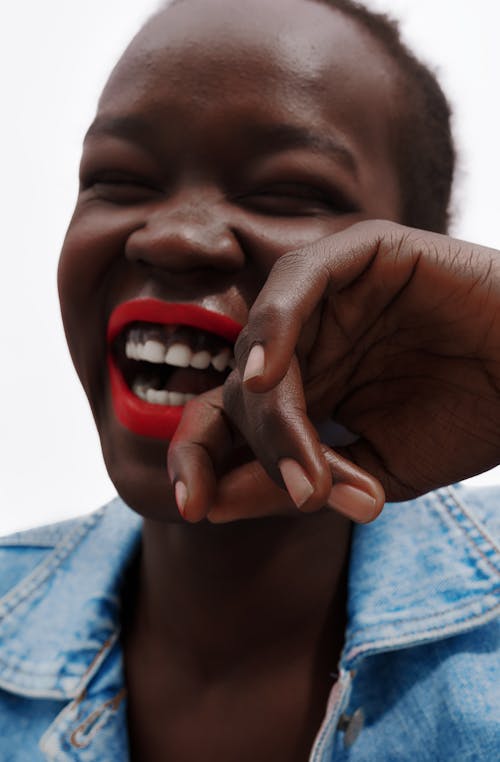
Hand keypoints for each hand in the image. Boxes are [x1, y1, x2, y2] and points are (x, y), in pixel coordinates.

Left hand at [168, 220, 499, 521]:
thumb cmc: (468, 424)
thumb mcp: (370, 475)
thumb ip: (292, 484)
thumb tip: (208, 507)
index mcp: (307, 385)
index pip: (228, 418)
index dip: (202, 458)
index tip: (193, 507)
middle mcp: (310, 337)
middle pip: (238, 384)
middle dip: (254, 444)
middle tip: (303, 493)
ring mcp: (332, 293)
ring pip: (263, 340)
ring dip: (273, 407)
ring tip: (298, 459)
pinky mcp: (363, 251)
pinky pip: (298, 280)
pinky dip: (276, 325)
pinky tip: (263, 375)